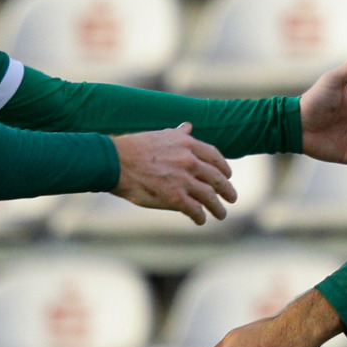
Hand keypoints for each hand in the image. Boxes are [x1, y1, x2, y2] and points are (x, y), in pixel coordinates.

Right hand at [111, 124, 235, 223]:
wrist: (115, 162)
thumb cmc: (134, 148)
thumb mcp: (160, 135)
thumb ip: (178, 134)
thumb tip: (188, 126)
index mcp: (187, 144)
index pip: (215, 156)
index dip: (224, 168)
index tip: (227, 175)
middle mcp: (189, 161)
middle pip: (217, 178)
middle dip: (227, 189)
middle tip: (232, 198)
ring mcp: (183, 180)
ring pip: (210, 196)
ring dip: (218, 207)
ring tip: (221, 214)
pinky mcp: (175, 198)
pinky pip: (195, 210)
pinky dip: (200, 216)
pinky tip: (201, 220)